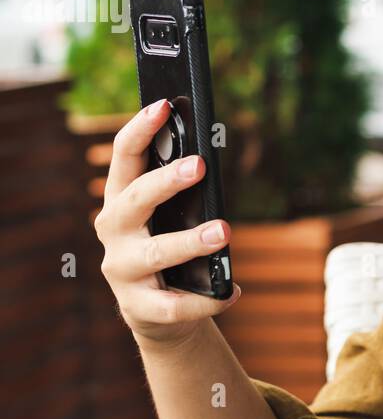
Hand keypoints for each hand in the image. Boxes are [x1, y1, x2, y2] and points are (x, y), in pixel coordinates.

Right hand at [94, 97, 239, 347]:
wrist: (157, 313)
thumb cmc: (169, 251)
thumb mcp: (170, 218)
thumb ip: (182, 194)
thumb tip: (207, 160)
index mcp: (121, 200)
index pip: (124, 157)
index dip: (140, 129)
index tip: (162, 105)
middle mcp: (114, 231)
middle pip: (135, 199)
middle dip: (166, 180)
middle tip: (201, 165)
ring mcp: (122, 269)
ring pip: (156, 252)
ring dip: (191, 240)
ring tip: (224, 231)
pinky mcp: (139, 307)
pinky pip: (175, 304)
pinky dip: (208, 298)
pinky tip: (232, 290)